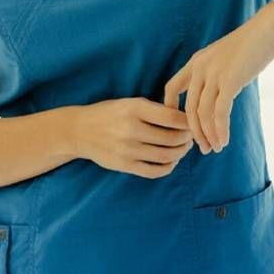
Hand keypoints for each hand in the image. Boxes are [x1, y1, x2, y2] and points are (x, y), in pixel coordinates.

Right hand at [74, 97, 194, 178]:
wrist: (80, 130)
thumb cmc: (110, 113)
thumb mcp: (130, 103)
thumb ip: (155, 110)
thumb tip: (184, 119)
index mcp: (134, 108)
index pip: (172, 117)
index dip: (187, 122)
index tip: (192, 122)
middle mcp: (131, 129)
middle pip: (172, 138)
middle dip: (187, 138)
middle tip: (191, 137)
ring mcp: (127, 150)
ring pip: (166, 155)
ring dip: (181, 153)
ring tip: (183, 148)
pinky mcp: (124, 166)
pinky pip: (154, 171)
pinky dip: (168, 167)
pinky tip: (171, 161)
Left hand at [163, 11, 273, 154]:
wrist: (267, 30)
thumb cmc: (249, 45)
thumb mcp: (222, 57)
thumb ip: (214, 74)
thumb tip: (214, 95)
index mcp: (195, 62)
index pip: (171, 89)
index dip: (171, 110)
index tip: (181, 126)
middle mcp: (199, 68)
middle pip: (189, 108)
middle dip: (195, 132)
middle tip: (203, 148)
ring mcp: (213, 74)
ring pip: (203, 114)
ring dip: (209, 135)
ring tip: (216, 148)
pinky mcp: (229, 81)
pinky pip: (219, 113)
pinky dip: (220, 130)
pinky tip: (224, 141)